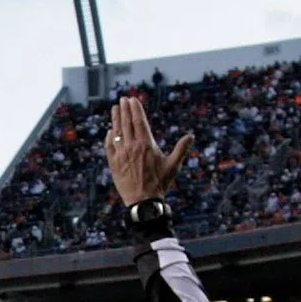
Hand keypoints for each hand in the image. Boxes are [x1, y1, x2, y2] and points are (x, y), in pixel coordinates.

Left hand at [105, 91, 190, 208]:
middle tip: (122, 99)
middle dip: (124, 109)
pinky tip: (110, 131)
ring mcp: (121, 154)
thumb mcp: (173, 165)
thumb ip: (181, 149)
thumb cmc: (160, 183)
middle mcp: (132, 146)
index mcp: (146, 144)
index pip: (139, 121)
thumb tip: (191, 136)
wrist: (143, 201)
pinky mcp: (113, 163)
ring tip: (115, 108)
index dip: (135, 109)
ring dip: (115, 119)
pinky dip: (109, 137)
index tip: (132, 100)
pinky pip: (109, 146)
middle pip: (126, 123)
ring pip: (116, 132)